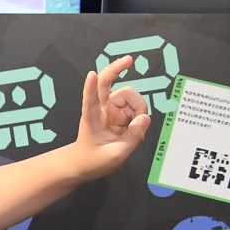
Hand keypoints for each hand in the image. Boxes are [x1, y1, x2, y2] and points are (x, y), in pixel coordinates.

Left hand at [74, 55, 152, 176]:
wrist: (84, 164)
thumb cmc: (93, 160)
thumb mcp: (116, 155)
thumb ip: (133, 137)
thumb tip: (146, 118)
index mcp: (91, 119)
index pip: (90, 100)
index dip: (91, 87)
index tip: (92, 74)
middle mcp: (101, 109)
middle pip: (112, 85)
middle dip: (121, 76)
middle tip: (131, 65)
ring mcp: (110, 109)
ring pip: (130, 96)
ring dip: (139, 109)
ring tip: (134, 129)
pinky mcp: (118, 113)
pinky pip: (136, 107)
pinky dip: (141, 115)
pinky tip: (136, 127)